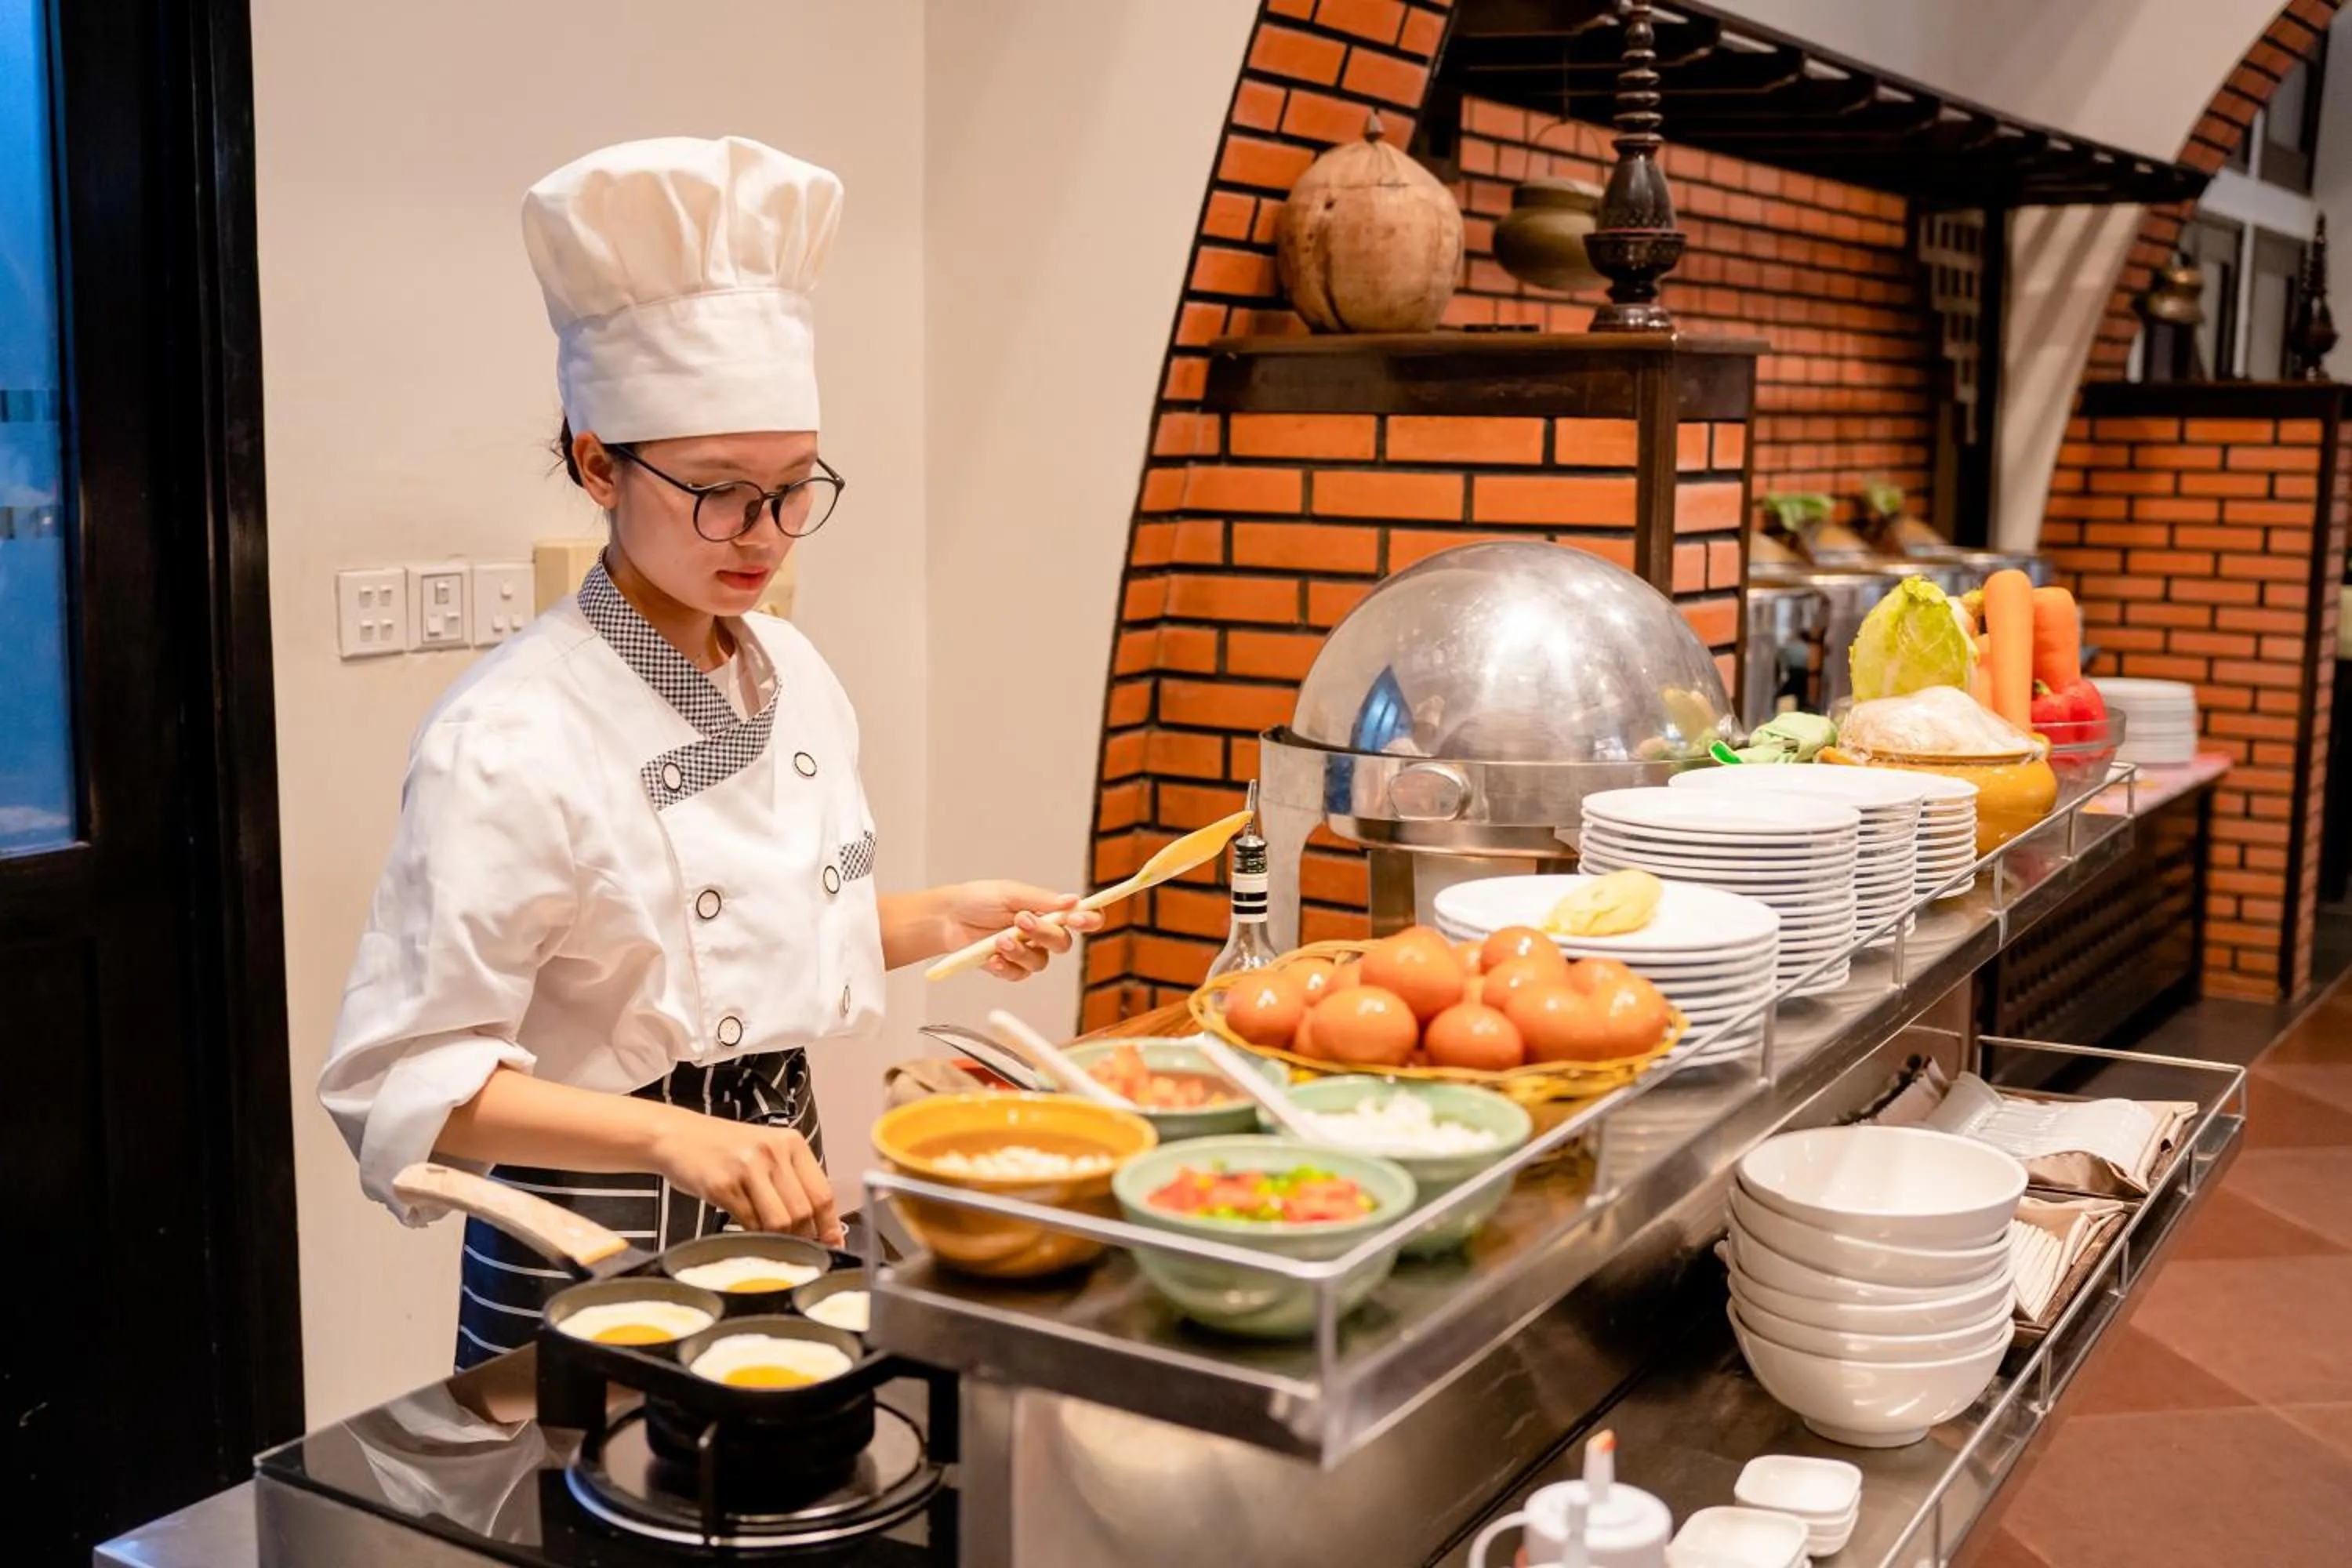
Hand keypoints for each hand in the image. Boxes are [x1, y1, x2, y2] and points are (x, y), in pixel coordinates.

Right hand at [650, 1111, 841, 1243]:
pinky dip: (753, 1237)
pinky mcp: (723, 1185)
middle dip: (803, 1238)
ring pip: (780, 1221)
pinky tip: (749, 1233)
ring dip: (779, 1240)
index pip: (823, 1193)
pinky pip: (749, 1223)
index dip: (830, 1226)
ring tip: (772, 1242)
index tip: (833, 1244)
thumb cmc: (723, 1148)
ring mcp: (748, 1168)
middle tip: (797, 1250)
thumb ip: (791, 1181)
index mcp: (791, 1143)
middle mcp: (773, 1152)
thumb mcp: (765, 1152)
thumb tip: (818, 1224)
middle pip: (803, 1211)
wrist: (677, 1136)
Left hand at [937, 880, 1102, 980]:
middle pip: (1062, 943)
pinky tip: (992, 958)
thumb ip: (1041, 899)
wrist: (947, 919)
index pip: (1082, 917)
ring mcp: (1026, 952)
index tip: (1078, 919)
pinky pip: (1019, 975)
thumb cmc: (977, 900)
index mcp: (1047, 910)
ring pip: (1041, 963)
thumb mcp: (1009, 893)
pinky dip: (1006, 967)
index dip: (1089, 920)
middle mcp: (1041, 933)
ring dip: (1021, 952)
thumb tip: (1073, 900)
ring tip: (999, 941)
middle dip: (1043, 933)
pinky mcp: (1010, 968)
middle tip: (1021, 920)